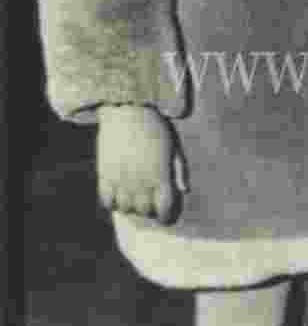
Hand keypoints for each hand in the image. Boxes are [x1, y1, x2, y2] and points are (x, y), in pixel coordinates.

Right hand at [97, 105, 183, 222]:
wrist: (127, 109)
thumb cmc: (154, 125)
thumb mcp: (173, 145)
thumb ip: (179, 169)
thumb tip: (184, 190)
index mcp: (161, 175)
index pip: (164, 208)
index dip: (164, 216)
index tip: (164, 216)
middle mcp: (141, 181)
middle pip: (144, 211)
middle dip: (148, 211)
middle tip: (148, 205)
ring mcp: (121, 179)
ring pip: (125, 208)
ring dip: (130, 208)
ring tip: (132, 201)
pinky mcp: (104, 174)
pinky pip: (106, 200)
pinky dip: (111, 203)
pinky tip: (116, 197)